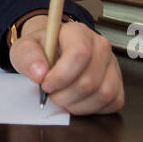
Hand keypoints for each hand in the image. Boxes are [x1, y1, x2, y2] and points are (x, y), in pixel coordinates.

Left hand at [9, 16, 123, 114]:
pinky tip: (77, 101)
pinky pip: (113, 102)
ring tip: (63, 99)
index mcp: (78, 32)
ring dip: (78, 105)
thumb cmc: (42, 51)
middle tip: (51, 95)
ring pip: (103, 94)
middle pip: (90, 80)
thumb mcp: (25, 48)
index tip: (45, 85)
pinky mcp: (118, 83)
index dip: (61, 76)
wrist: (53, 53)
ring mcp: (112, 65)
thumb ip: (27, 56)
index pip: (79, 54)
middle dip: (65, 96)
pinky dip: (92, 109)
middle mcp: (100, 46)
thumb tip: (40, 73)